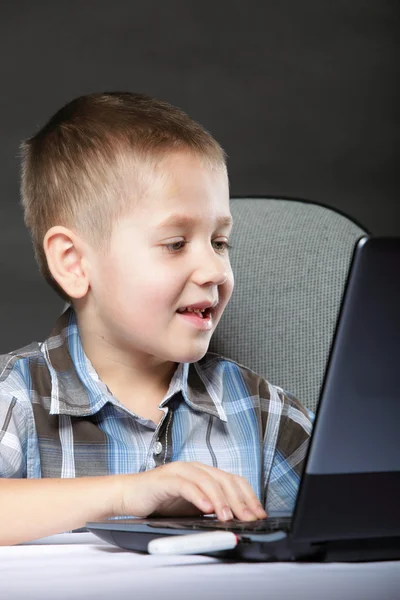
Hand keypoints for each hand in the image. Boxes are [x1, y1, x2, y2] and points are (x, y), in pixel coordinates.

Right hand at [113, 461, 266, 521]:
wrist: (129, 495)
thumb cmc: (160, 500)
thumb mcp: (192, 505)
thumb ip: (211, 507)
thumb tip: (236, 519)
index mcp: (203, 472)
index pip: (233, 480)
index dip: (248, 496)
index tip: (258, 513)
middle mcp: (194, 468)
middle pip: (224, 479)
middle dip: (239, 500)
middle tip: (248, 518)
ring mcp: (180, 472)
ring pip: (207, 481)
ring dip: (221, 500)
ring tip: (228, 516)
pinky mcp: (165, 479)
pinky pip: (186, 485)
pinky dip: (198, 496)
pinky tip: (206, 508)